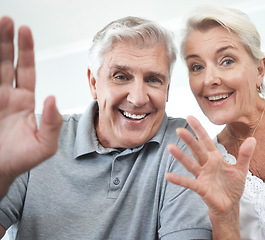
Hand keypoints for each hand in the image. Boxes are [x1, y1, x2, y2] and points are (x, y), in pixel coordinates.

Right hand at [0, 16, 62, 197]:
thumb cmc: (22, 159)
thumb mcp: (45, 144)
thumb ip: (53, 123)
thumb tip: (53, 99)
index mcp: (24, 101)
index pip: (25, 69)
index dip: (24, 50)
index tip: (24, 31)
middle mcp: (7, 96)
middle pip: (5, 62)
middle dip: (5, 41)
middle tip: (6, 21)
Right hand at [166, 115, 254, 220]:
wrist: (230, 206)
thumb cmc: (233, 187)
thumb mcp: (241, 169)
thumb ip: (245, 155)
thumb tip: (252, 139)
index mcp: (215, 158)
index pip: (206, 141)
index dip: (199, 129)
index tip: (189, 117)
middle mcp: (207, 164)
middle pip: (197, 150)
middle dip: (189, 140)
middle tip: (179, 129)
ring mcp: (202, 176)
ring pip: (190, 164)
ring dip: (181, 156)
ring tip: (170, 147)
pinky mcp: (201, 188)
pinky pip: (189, 183)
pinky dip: (179, 180)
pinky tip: (168, 175)